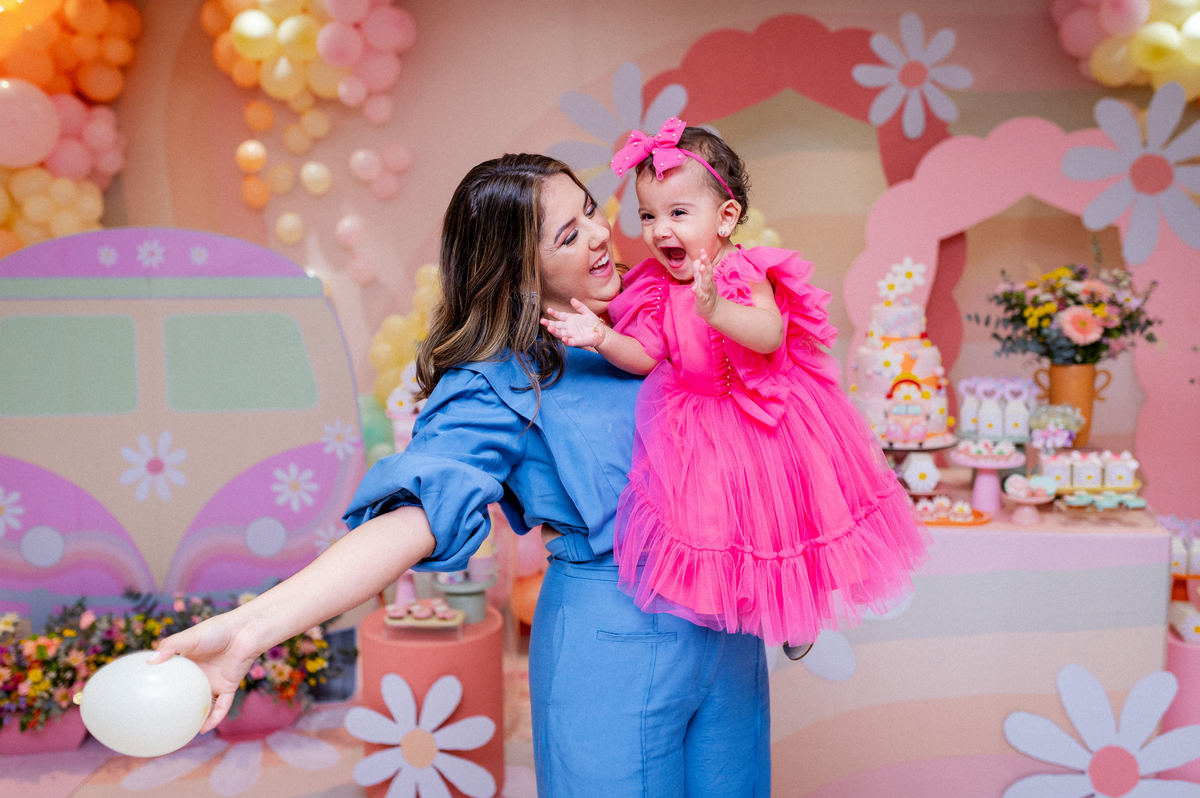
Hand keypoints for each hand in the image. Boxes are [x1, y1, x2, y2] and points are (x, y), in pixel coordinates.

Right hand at [151, 611, 259, 732]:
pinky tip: (204, 729)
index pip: (172, 678)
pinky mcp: (229, 687)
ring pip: (204, 705)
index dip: (161, 688)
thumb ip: (170, 647)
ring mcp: (215, 682)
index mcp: (188, 663)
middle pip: (187, 695)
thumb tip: (149, 662)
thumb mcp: (189, 637)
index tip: (146, 700)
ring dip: (196, 718)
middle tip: (160, 722)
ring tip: (181, 732)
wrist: (245, 631)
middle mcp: (201, 675)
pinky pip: (222, 707)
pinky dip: (214, 718)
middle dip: (177, 708)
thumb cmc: (216, 630)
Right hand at [541, 298, 607, 347]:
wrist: (601, 332)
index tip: (548, 310)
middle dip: (549, 323)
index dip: (554, 313)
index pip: (560, 316)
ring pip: (560, 333)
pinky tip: (563, 338)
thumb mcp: (586, 312)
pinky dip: (566, 341)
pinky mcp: (577, 341)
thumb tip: (572, 299)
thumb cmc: (593, 323)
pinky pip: (570, 341)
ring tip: (549, 328)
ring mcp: (572, 334)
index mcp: (570, 319)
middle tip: (542, 321)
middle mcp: (568, 327)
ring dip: (555, 331)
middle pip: (557, 325)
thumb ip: (579, 306)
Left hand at [692, 249, 718, 321]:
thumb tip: (696, 260)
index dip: (704, 259)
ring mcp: (706, 292)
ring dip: (703, 274)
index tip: (702, 249)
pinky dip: (697, 292)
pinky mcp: (703, 301)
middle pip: (707, 272)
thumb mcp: (701, 282)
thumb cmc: (707, 295)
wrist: (713, 311)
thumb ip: (698, 272)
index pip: (706, 267)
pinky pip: (700, 296)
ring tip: (701, 267)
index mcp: (707, 279)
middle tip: (703, 255)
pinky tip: (693, 288)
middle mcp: (708, 284)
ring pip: (705, 282)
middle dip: (705, 263)